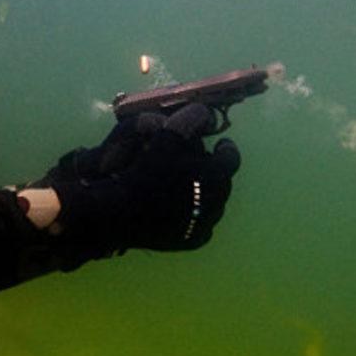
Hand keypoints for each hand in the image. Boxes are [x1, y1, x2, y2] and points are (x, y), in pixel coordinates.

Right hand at [47, 103, 241, 255]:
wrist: (125, 212)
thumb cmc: (147, 171)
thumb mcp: (169, 135)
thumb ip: (191, 119)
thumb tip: (205, 114)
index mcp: (217, 175)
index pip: (231, 158)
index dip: (225, 148)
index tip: (219, 144)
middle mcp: (217, 202)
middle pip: (222, 183)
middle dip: (213, 172)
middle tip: (199, 165)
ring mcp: (206, 225)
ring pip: (213, 205)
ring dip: (204, 194)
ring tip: (187, 187)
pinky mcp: (193, 241)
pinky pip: (200, 226)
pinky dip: (193, 216)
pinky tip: (181, 210)